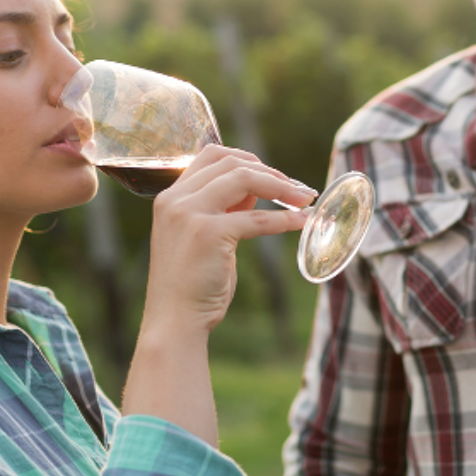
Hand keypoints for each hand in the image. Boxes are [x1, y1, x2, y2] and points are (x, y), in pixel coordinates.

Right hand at [145, 146, 311, 333]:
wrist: (175, 321)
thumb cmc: (192, 284)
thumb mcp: (203, 236)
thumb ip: (222, 209)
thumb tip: (256, 188)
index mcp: (170, 196)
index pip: (211, 155)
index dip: (247, 159)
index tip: (273, 175)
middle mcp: (175, 199)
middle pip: (230, 162)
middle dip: (269, 171)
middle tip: (297, 188)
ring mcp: (189, 214)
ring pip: (244, 178)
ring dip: (281, 186)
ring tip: (304, 199)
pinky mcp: (208, 233)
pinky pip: (257, 218)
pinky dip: (284, 218)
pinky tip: (300, 222)